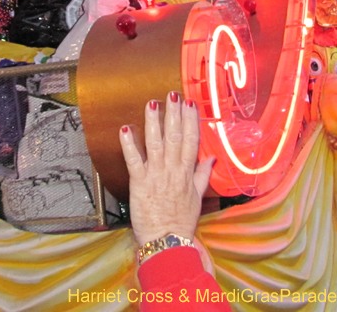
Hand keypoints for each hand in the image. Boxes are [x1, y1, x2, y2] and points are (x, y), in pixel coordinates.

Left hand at [119, 93, 214, 245]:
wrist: (167, 242)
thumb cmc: (181, 223)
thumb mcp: (197, 198)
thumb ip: (203, 176)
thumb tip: (212, 159)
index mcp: (187, 173)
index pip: (191, 141)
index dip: (190, 121)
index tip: (190, 104)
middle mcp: (172, 171)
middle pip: (175, 137)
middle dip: (174, 114)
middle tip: (172, 95)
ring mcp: (156, 175)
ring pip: (155, 144)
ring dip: (153, 122)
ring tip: (152, 103)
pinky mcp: (139, 183)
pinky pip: (134, 160)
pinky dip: (129, 144)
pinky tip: (125, 129)